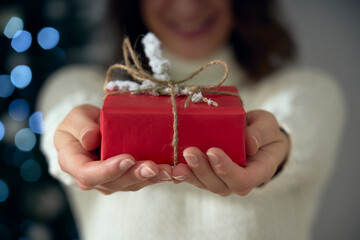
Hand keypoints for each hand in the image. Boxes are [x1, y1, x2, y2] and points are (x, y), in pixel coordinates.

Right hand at [54, 104, 172, 194]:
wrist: (90, 132)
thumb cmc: (80, 124)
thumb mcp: (75, 117)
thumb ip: (80, 126)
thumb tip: (89, 138)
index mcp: (74, 164)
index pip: (89, 174)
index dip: (108, 170)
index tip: (127, 158)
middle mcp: (93, 178)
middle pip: (115, 182)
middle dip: (136, 175)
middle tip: (154, 167)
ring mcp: (111, 180)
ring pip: (132, 184)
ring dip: (152, 178)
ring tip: (169, 170)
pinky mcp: (127, 178)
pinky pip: (142, 180)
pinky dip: (158, 176)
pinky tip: (173, 171)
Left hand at [172, 110, 288, 195]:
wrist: (255, 137)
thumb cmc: (262, 131)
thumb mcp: (267, 124)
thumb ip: (261, 132)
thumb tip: (249, 143)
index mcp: (259, 171)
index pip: (244, 179)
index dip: (227, 169)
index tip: (213, 151)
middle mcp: (239, 181)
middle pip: (220, 185)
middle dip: (203, 170)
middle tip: (190, 152)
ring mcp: (223, 181)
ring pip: (205, 184)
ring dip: (190, 175)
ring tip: (176, 164)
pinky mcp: (208, 176)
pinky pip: (195, 179)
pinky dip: (182, 175)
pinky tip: (170, 169)